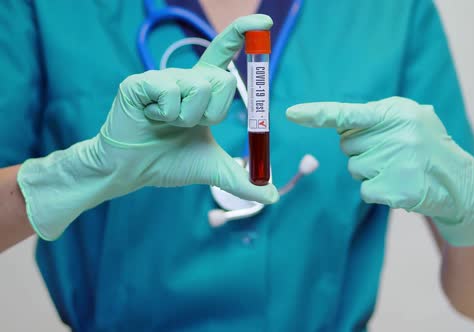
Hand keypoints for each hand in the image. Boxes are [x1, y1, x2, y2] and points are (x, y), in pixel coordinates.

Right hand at [17, 15, 276, 240]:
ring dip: (189, 118)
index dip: (243, 33)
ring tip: (167, 123)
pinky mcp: (140, 82)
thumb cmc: (169, 162)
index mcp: (202, 89)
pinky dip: (166, 114)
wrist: (132, 172)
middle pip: (223, 80)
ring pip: (199, 89)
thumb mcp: (214, 170)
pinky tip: (151, 118)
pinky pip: (171, 92)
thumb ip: (243, 180)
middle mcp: (185, 78)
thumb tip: (272, 196)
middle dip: (214, 113)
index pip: (224, 53)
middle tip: (189, 125)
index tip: (264, 23)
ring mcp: (162, 77)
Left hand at [287, 97, 473, 245]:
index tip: (291, 114)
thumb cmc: (428, 146)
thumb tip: (340, 122)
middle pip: (347, 144)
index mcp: (397, 112)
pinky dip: (376, 190)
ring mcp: (396, 163)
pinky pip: (364, 190)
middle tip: (389, 152)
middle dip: (361, 149)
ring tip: (398, 169)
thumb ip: (378, 117)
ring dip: (369, 170)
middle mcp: (396, 135)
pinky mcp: (395, 189)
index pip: (349, 112)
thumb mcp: (411, 119)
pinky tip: (398, 185)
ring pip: (354, 168)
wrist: (459, 182)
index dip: (317, 113)